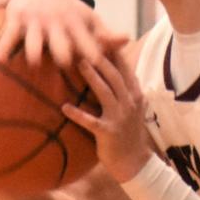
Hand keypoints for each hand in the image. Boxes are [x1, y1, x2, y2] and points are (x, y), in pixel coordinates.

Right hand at [0, 0, 127, 69]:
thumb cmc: (68, 11)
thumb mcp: (88, 18)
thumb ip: (106, 34)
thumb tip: (128, 41)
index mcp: (76, 24)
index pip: (88, 43)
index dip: (94, 56)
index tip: (97, 67)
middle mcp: (57, 23)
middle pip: (62, 47)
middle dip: (63, 57)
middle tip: (64, 67)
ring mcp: (36, 21)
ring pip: (35, 44)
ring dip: (34, 56)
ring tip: (35, 65)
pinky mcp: (16, 19)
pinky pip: (8, 37)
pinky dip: (4, 50)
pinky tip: (3, 60)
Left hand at [62, 50, 152, 183]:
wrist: (134, 162)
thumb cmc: (129, 132)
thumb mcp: (133, 108)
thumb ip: (125, 89)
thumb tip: (113, 69)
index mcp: (135, 95)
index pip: (125, 69)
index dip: (114, 53)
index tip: (102, 37)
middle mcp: (129, 104)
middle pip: (115, 76)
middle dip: (101, 59)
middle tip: (85, 43)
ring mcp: (119, 118)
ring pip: (105, 92)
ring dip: (92, 77)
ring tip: (78, 63)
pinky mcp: (107, 133)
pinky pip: (90, 121)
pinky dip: (78, 114)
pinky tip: (65, 107)